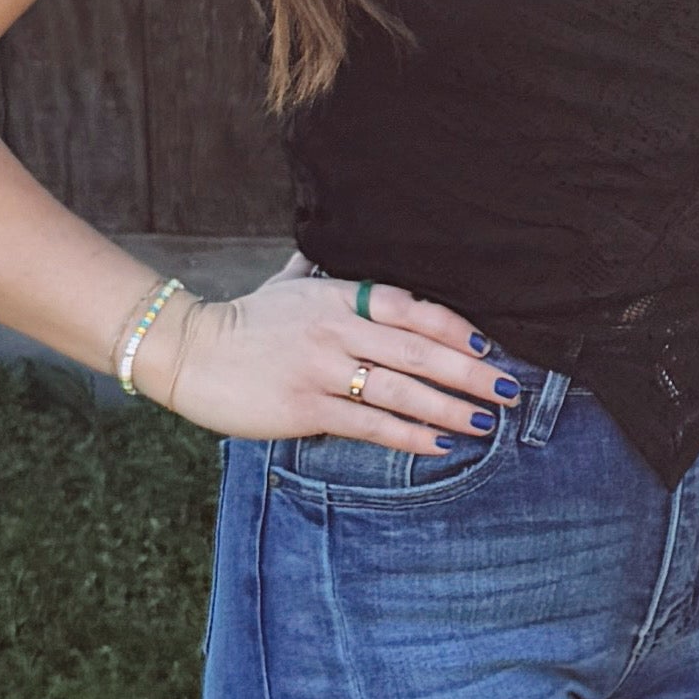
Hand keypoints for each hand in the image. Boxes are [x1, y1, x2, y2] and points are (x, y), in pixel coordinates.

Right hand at [155, 259, 504, 452]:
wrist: (188, 352)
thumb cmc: (243, 322)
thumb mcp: (287, 286)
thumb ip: (319, 274)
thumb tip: (330, 255)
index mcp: (337, 296)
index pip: (411, 308)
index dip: (455, 328)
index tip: (489, 347)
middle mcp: (336, 329)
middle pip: (419, 350)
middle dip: (471, 372)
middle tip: (510, 390)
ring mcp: (322, 369)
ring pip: (402, 389)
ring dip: (451, 406)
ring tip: (487, 421)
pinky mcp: (306, 408)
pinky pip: (370, 423)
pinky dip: (410, 434)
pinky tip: (440, 443)